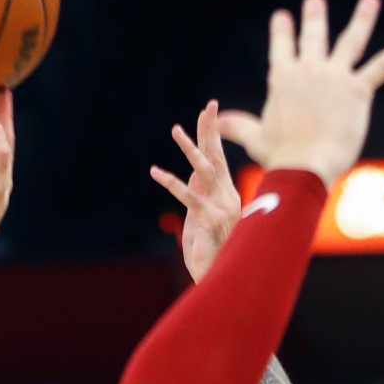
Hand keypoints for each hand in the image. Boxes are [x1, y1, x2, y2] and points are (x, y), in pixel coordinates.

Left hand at [150, 99, 242, 282]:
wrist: (218, 279)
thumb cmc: (209, 252)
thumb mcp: (200, 219)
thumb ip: (199, 195)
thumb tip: (191, 175)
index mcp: (226, 195)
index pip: (220, 159)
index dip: (213, 135)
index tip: (208, 111)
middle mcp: (228, 197)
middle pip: (218, 157)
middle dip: (212, 130)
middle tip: (209, 105)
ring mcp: (221, 207)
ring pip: (205, 171)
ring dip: (190, 148)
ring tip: (176, 129)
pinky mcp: (210, 220)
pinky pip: (189, 196)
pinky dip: (171, 183)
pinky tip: (156, 171)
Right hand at [217, 0, 383, 188]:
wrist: (304, 165)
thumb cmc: (279, 156)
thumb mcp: (256, 138)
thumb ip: (238, 126)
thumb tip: (218, 122)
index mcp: (282, 79)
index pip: (281, 49)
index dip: (282, 33)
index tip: (282, 17)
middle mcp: (309, 70)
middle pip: (313, 36)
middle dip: (313, 17)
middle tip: (314, 1)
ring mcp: (335, 76)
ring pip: (351, 40)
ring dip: (362, 18)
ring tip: (370, 0)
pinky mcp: (358, 89)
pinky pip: (383, 65)